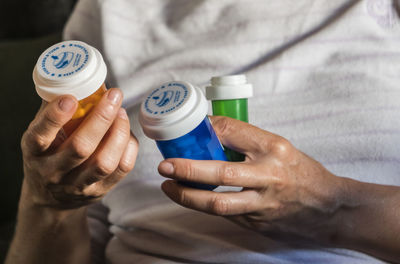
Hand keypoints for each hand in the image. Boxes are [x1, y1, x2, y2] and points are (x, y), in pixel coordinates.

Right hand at [21, 88, 137, 209]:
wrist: (51, 197)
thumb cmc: (48, 156)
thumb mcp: (41, 135)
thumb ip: (53, 111)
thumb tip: (74, 78)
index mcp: (34, 153)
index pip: (40, 137)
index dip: (54, 117)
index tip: (70, 98)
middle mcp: (54, 172)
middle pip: (80, 148)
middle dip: (101, 119)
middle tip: (114, 95)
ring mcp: (78, 185)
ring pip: (104, 162)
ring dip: (118, 133)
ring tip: (122, 112)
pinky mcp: (99, 191)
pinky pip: (121, 169)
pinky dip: (129, 147)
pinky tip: (126, 132)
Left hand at [158, 116, 344, 242]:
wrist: (330, 208)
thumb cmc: (302, 173)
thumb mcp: (280, 148)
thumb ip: (248, 143)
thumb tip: (210, 136)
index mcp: (274, 148)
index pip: (231, 130)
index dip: (204, 130)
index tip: (187, 132)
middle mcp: (269, 175)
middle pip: (221, 172)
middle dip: (187, 169)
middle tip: (165, 166)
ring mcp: (264, 203)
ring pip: (218, 203)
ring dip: (188, 196)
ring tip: (169, 188)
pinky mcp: (259, 222)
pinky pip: (226, 214)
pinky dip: (206, 205)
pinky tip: (194, 198)